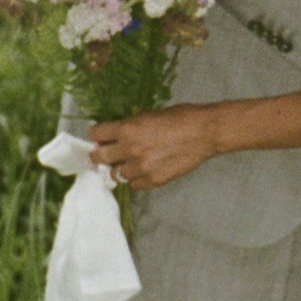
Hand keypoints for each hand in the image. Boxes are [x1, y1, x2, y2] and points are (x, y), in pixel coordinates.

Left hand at [90, 105, 222, 190]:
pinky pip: (134, 185)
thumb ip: (131, 126)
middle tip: (103, 155)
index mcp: (127, 128)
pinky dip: (137, 179)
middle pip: (99, 157)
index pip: (96, 134)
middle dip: (99, 155)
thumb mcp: (149, 115)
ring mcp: (141, 167)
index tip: (99, 138)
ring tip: (131, 163)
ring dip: (121, 168)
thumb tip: (116, 134)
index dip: (97, 136)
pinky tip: (145, 171)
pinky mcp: (154, 180)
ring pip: (116, 174)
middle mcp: (130, 148)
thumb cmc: (180, 117)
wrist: (204, 132)